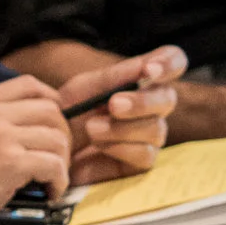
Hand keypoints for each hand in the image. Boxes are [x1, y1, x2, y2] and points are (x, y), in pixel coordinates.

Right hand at [0, 75, 71, 224]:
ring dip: (62, 163)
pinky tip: (50, 192)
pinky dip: (59, 182)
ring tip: (51, 179)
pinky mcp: (11, 162)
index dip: (51, 98)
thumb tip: (30, 123)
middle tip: (56, 159)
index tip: (56, 118)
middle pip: (51, 112)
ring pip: (57, 140)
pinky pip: (54, 166)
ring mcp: (2, 136)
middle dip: (62, 137)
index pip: (28, 84)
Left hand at [58, 46, 184, 183]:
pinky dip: (120, 148)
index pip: (173, 62)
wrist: (52, 142)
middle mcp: (154, 106)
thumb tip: (144, 67)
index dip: (168, 63)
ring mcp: (151, 134)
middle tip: (113, 104)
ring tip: (91, 128)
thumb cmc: (73, 108)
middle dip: (141, 102)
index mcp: (144, 79)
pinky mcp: (143, 162)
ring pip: (155, 129)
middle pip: (167, 99)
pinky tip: (99, 146)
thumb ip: (115, 77)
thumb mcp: (86, 87)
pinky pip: (145, 155)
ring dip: (121, 128)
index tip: (149, 70)